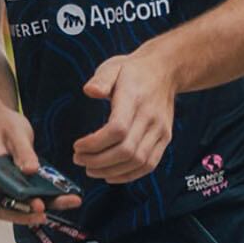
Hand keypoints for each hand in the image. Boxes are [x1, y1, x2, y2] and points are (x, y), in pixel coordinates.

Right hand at [0, 108, 79, 226]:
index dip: (17, 209)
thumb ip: (22, 152)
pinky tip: (70, 195)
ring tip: (72, 201)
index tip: (37, 206)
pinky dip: (53, 196)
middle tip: (54, 212)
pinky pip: (38, 194)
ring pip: (29, 204)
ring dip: (50, 205)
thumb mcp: (15, 134)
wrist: (1, 121)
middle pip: (13, 209)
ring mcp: (12, 186)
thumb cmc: (4, 126)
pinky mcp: (25, 183)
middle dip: (34, 213)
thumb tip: (31, 171)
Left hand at [72, 43, 176, 183]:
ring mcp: (160, 130)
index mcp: (135, 98)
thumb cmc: (133, 71)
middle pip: (126, 150)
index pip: (117, 129)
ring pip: (137, 161)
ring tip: (91, 169)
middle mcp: (150, 117)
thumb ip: (100, 79)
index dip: (95, 144)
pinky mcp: (165, 138)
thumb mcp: (113, 67)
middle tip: (79, 159)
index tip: (77, 146)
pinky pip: (149, 164)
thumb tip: (90, 91)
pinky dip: (128, 175)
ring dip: (111, 171)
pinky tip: (110, 174)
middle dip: (98, 161)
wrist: (164, 71)